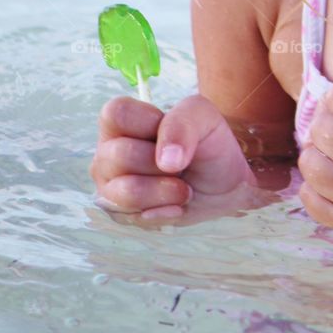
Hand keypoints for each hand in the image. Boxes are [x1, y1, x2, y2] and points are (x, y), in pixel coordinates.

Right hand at [90, 93, 254, 220]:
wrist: (225, 181)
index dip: (147, 124)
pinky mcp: (121, 216)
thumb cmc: (208, 141)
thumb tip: (165, 160)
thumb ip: (181, 124)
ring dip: (165, 191)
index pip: (114, 114)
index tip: (173, 132)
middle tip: (182, 164)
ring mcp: (110, 187)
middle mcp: (108, 153)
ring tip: (183, 188)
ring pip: (126, 192)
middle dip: (162, 163)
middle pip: (121, 156)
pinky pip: (137, 217)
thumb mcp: (203, 116)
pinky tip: (177, 204)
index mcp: (121, 121)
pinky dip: (166, 211)